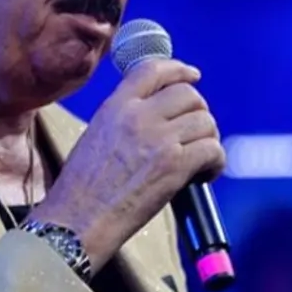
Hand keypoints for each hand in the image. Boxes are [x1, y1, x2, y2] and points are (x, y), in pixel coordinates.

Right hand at [29, 59, 224, 269]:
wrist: (75, 222)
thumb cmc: (81, 191)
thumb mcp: (95, 136)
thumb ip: (124, 120)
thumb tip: (157, 118)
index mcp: (114, 107)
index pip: (153, 69)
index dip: (179, 70)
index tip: (193, 76)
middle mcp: (137, 116)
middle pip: (189, 95)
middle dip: (198, 115)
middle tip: (194, 137)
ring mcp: (157, 139)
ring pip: (205, 122)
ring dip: (209, 140)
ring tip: (198, 162)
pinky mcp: (173, 165)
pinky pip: (212, 149)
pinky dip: (215, 162)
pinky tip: (203, 176)